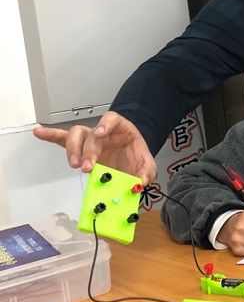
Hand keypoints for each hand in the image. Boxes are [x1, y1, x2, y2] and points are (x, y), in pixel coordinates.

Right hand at [32, 111, 156, 183]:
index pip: (112, 119)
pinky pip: (62, 140)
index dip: (105, 124)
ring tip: (74, 164)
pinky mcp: (80, 149)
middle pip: (89, 133)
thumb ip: (146, 172)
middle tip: (87, 166)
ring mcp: (89, 139)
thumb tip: (141, 182)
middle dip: (87, 149)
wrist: (132, 161)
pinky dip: (50, 136)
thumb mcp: (146, 165)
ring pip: (74, 136)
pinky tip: (38, 132)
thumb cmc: (136, 158)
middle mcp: (102, 132)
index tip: (100, 134)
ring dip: (72, 150)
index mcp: (121, 129)